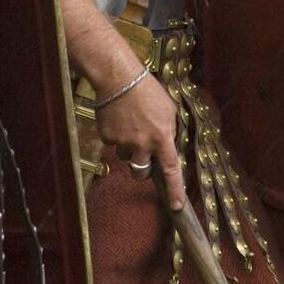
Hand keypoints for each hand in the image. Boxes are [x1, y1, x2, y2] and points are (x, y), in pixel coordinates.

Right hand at [94, 74, 185, 209]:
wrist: (118, 78)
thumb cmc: (148, 90)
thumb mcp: (169, 109)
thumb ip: (170, 130)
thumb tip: (168, 144)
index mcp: (162, 137)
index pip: (171, 169)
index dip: (175, 190)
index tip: (176, 205)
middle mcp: (142, 144)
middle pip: (142, 173)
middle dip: (144, 169)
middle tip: (144, 156)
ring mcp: (123, 142)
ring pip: (127, 157)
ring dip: (130, 148)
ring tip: (131, 125)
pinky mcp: (107, 137)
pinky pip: (114, 144)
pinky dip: (117, 135)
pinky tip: (119, 118)